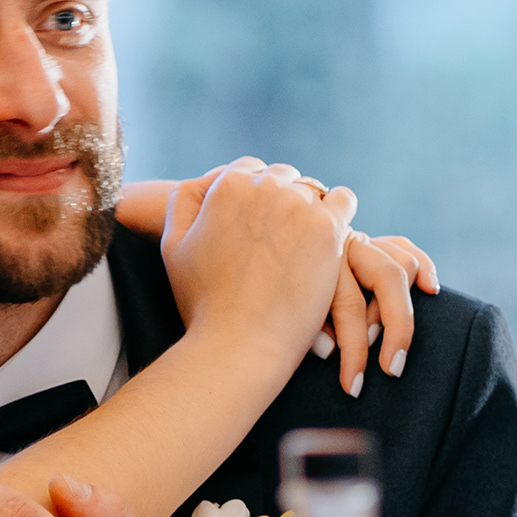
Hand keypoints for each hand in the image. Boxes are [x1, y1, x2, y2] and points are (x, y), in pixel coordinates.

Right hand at [118, 174, 434, 395]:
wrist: (239, 345)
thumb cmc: (204, 304)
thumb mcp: (173, 246)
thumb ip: (185, 200)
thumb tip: (211, 179)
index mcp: (225, 187)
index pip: (248, 171)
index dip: (251, 199)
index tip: (254, 228)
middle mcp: (263, 187)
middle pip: (280, 177)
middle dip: (280, 202)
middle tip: (278, 241)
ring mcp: (298, 206)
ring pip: (311, 189)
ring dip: (308, 209)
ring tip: (302, 245)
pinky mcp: (328, 228)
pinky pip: (343, 200)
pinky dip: (338, 212)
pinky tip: (329, 237)